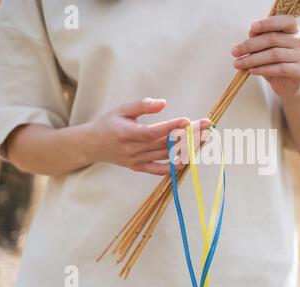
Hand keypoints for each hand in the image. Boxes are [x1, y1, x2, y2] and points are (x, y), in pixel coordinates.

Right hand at [89, 98, 210, 174]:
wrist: (92, 145)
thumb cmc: (109, 124)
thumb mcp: (122, 109)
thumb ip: (142, 106)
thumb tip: (163, 103)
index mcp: (126, 133)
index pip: (152, 132)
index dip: (170, 127)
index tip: (188, 120)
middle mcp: (132, 150)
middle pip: (164, 144)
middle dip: (188, 135)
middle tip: (206, 127)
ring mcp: (136, 161)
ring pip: (165, 156)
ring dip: (186, 148)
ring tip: (204, 138)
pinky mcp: (139, 168)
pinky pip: (159, 170)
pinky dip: (174, 167)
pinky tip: (189, 159)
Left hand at [232, 15, 299, 98]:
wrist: (286, 86)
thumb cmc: (274, 64)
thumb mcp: (264, 50)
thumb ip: (260, 39)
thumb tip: (252, 32)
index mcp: (293, 31)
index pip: (285, 21)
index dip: (268, 23)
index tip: (251, 28)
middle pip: (273, 39)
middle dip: (250, 45)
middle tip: (234, 52)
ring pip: (275, 54)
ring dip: (253, 59)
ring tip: (238, 64)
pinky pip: (280, 68)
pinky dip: (263, 69)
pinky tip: (251, 71)